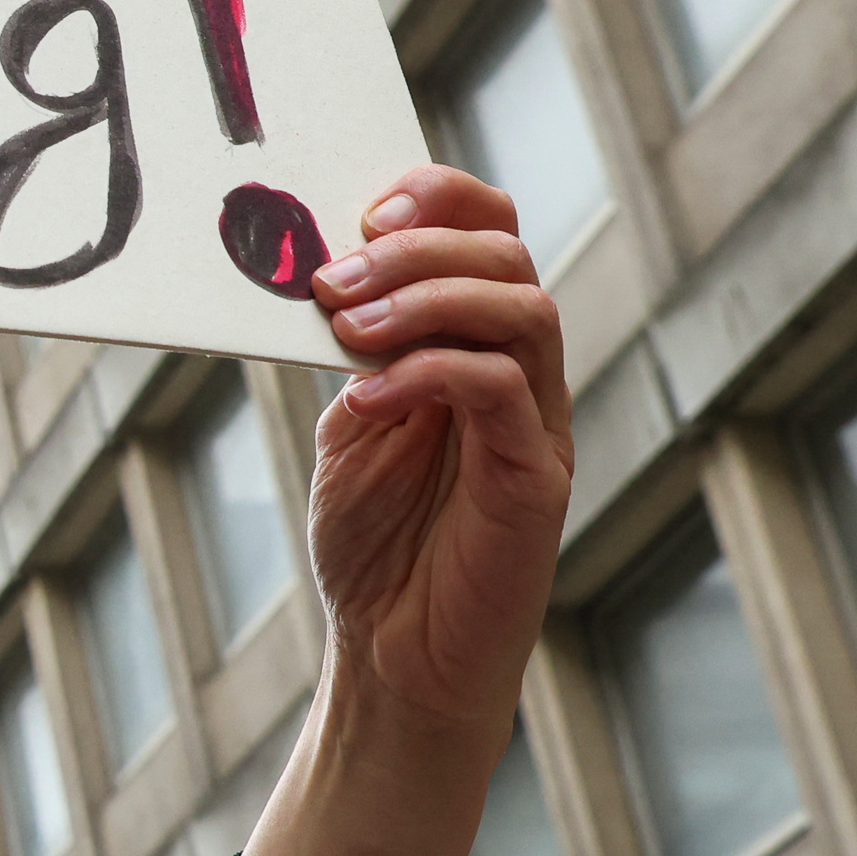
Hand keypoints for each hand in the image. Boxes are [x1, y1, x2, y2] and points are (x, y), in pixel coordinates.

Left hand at [303, 164, 571, 739]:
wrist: (394, 657)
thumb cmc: (375, 545)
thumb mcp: (348, 427)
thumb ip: (353, 354)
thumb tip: (319, 271)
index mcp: (477, 347)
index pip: (491, 233)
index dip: (439, 198)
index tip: (362, 210)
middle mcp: (521, 375)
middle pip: (509, 257)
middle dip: (416, 249)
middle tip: (331, 277)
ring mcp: (537, 424)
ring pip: (523, 310)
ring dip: (425, 299)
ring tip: (345, 327)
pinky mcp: (536, 479)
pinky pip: (502, 390)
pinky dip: (430, 373)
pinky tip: (367, 398)